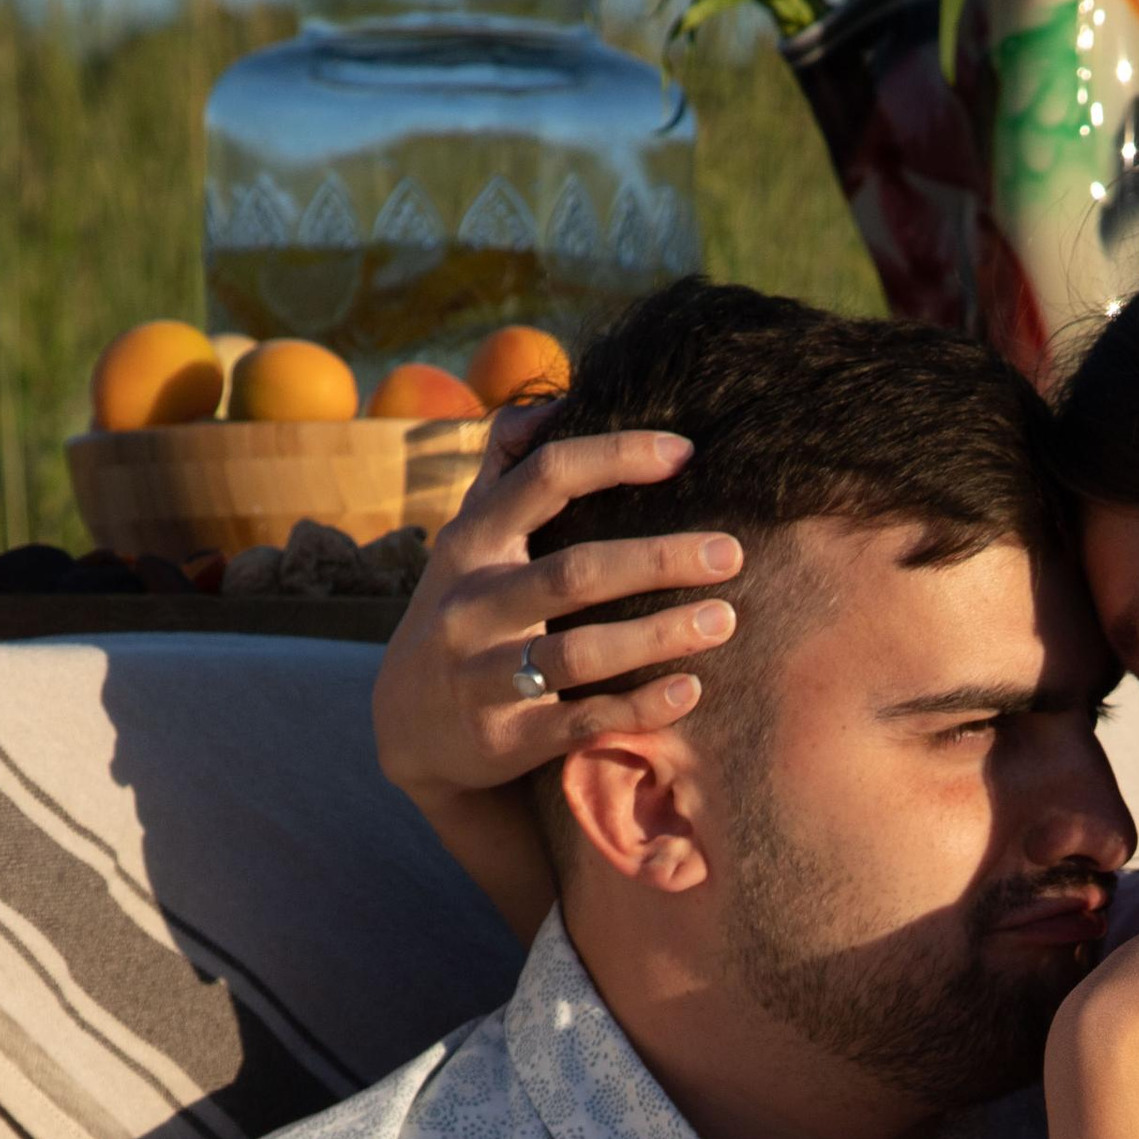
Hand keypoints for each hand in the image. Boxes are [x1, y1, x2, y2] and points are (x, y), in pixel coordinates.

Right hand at [371, 410, 745, 935]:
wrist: (405, 728)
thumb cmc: (463, 612)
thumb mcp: (465, 541)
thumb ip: (505, 471)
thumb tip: (557, 401)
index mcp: (472, 542)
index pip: (546, 478)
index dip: (616, 457)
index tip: (686, 453)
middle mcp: (472, 604)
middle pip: (574, 572)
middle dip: (659, 558)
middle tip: (733, 552)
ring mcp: (485, 675)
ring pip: (581, 652)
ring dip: (660, 635)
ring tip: (725, 619)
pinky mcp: (506, 737)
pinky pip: (582, 720)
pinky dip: (639, 706)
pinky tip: (691, 689)